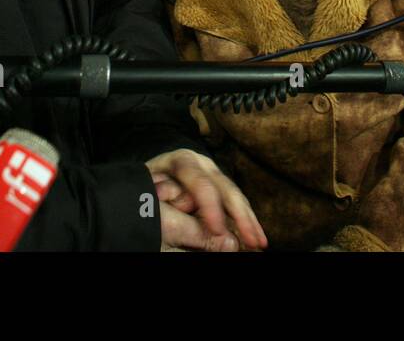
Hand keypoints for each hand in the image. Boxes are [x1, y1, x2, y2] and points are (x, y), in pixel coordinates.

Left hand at [145, 148, 266, 250]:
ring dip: (249, 221)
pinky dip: (246, 222)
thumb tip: (199, 235)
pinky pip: (235, 206)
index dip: (210, 207)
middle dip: (240, 216)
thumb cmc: (143, 189)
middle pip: (226, 188)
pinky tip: (255, 237)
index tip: (217, 230)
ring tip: (260, 242)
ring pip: (235, 197)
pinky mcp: (219, 189)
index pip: (200, 182)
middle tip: (252, 240)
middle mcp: (203, 165)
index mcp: (183, 161)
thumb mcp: (152, 198)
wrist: (143, 177)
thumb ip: (174, 217)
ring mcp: (214, 175)